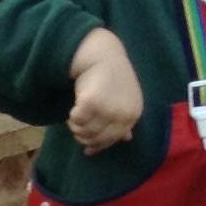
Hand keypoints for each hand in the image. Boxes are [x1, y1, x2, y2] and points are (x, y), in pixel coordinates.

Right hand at [66, 30, 143, 153]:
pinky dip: (72, 119)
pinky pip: (77, 121)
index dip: (99, 145)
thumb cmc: (114, 77)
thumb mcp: (127, 99)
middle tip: (77, 128)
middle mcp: (122, 114)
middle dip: (85, 137)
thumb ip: (126, 119)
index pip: (114, 139)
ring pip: (85, 132)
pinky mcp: (91, 103)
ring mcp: (107, 109)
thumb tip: (126, 139)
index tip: (87, 149)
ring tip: (75, 118)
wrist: (102, 56)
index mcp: (133, 114)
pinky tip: (73, 111)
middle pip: (98, 138)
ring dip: (76, 128)